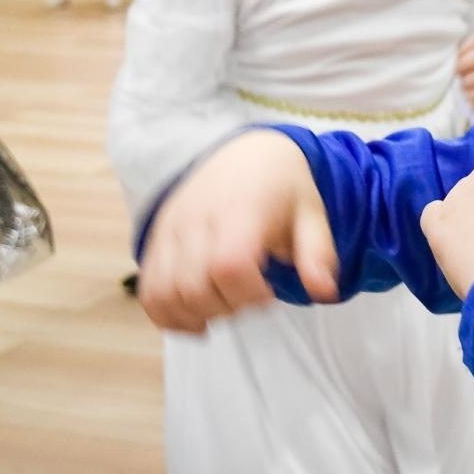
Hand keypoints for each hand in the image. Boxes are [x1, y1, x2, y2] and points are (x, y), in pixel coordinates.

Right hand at [138, 130, 338, 332]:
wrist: (246, 156)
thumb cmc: (283, 190)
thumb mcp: (312, 215)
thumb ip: (318, 254)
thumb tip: (325, 293)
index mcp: (239, 208)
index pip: (228, 266)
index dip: (248, 293)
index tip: (270, 291)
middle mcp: (196, 217)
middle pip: (193, 287)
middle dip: (226, 307)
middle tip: (251, 296)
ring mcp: (170, 229)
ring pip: (164, 293)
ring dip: (196, 314)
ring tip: (226, 302)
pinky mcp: (156, 239)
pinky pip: (148, 289)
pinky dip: (168, 314)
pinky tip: (197, 317)